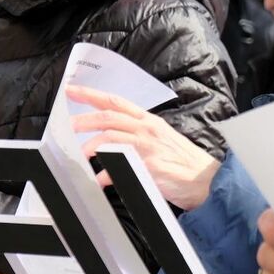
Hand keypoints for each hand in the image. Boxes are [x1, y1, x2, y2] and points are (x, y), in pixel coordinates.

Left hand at [67, 85, 218, 210]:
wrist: (207, 180)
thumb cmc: (185, 162)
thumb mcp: (163, 139)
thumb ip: (139, 135)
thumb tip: (113, 138)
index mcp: (149, 121)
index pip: (116, 102)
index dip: (91, 95)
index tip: (71, 90)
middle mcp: (147, 129)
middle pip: (108, 117)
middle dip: (83, 120)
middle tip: (66, 126)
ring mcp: (148, 147)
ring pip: (110, 138)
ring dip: (91, 147)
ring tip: (81, 157)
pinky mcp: (149, 166)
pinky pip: (120, 168)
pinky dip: (105, 175)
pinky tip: (98, 182)